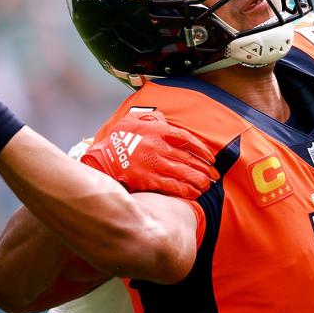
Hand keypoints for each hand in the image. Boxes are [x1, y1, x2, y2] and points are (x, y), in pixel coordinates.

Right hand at [81, 111, 217, 198]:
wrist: (99, 158)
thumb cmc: (116, 140)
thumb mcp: (133, 121)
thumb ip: (151, 119)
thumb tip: (163, 119)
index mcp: (157, 130)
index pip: (186, 139)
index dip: (201, 149)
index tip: (210, 157)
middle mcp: (158, 146)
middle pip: (189, 158)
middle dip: (204, 168)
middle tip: (214, 175)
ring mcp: (153, 164)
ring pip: (184, 173)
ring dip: (199, 180)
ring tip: (207, 186)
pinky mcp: (148, 179)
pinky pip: (173, 186)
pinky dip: (186, 190)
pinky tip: (194, 194)